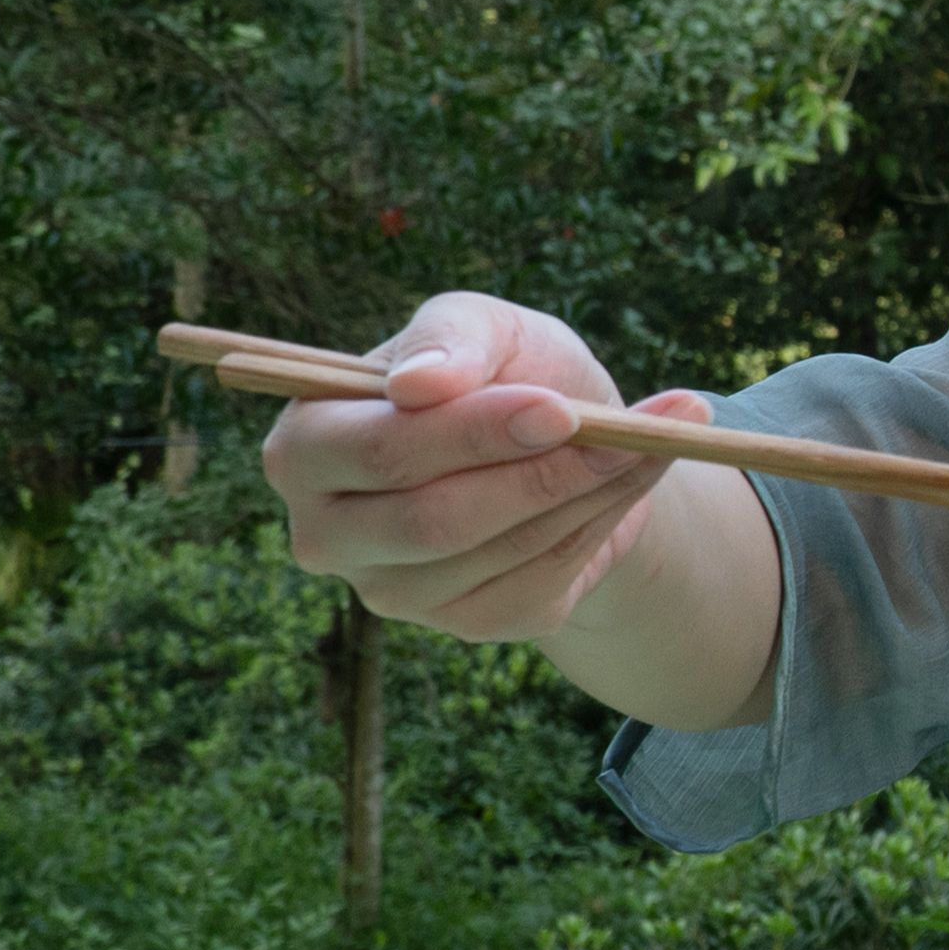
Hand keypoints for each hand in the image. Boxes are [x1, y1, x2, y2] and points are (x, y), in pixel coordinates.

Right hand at [264, 290, 715, 641]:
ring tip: (642, 442)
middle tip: (624, 434)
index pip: (381, 451)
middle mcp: (327, 531)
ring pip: (497, 553)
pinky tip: (621, 485)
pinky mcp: (461, 622)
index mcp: (306, 444)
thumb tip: (420, 383)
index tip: (559, 408)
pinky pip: (536, 583)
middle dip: (540, 473)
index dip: (474, 433)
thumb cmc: (506, 374)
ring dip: (583, 495)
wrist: (569, 447)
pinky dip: (595, 527)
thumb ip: (451, 337)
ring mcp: (389, 590)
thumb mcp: (485, 327)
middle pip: (432, 520)